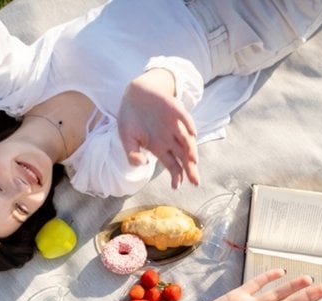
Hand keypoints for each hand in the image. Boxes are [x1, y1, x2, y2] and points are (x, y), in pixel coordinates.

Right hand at [117, 68, 199, 188]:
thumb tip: (141, 164)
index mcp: (159, 148)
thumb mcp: (126, 139)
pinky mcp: (174, 109)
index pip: (172, 165)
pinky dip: (188, 124)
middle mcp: (170, 138)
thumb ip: (132, 153)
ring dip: (191, 150)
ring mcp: (173, 124)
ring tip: (193, 161)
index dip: (176, 176)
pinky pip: (184, 118)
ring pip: (186, 140)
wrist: (134, 94)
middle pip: (183, 157)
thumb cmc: (131, 119)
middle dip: (190, 169)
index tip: (176, 186)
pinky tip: (193, 133)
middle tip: (195, 182)